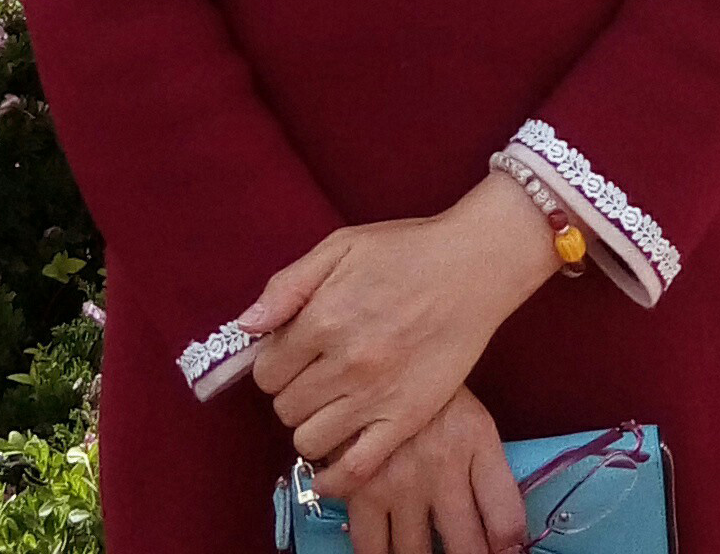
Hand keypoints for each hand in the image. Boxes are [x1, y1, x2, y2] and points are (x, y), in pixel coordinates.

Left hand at [247, 171, 558, 488]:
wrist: (474, 265)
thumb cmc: (407, 250)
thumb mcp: (341, 246)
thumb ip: (287, 285)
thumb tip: (245, 326)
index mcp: (323, 319)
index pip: (265, 371)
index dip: (275, 363)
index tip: (294, 353)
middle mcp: (344, 363)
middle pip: (284, 407)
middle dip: (293, 391)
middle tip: (317, 373)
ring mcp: (375, 396)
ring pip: (308, 440)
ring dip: (313, 424)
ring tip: (333, 401)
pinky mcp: (406, 419)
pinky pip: (354, 468)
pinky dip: (336, 473)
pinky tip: (337, 454)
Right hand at [322, 388, 527, 553]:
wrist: (369, 347)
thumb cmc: (422, 379)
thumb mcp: (466, 412)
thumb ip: (487, 468)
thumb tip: (504, 534)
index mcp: (476, 440)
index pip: (506, 520)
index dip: (508, 548)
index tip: (504, 552)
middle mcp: (442, 468)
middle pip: (466, 549)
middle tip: (464, 549)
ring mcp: (399, 482)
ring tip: (424, 546)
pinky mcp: (359, 489)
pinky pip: (370, 549)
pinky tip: (386, 546)